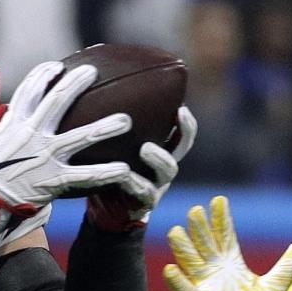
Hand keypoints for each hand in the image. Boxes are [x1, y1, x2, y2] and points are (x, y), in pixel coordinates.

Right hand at [0, 61, 149, 233]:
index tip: (58, 66)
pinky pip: (85, 175)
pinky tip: (125, 170)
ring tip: (126, 120)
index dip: (44, 74)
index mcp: (14, 123)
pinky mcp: (54, 179)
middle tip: (93, 72)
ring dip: (105, 127)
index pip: (30, 90)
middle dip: (77, 83)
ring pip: (81, 136)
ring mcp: (45, 156)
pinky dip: (106, 173)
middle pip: (58, 100)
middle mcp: (32, 133)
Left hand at [86, 105, 197, 231]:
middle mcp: (163, 166)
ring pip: (168, 170)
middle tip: (177, 115)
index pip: (181, 132)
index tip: (181, 107)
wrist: (105, 206)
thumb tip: (105, 84)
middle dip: (184, 131)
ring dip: (159, 157)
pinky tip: (122, 174)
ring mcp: (157, 185)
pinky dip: (134, 182)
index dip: (186, 122)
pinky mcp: (145, 203)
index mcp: (161, 150)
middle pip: (183, 147)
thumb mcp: (115, 145)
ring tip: (146, 148)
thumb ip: (116, 125)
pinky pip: (145, 193)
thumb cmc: (110, 168)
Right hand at [164, 196, 291, 290]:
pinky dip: (177, 281)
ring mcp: (203, 285)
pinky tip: (170, 269)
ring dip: (183, 248)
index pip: (225, 235)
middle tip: (196, 210)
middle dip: (200, 228)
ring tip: (177, 232)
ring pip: (190, 262)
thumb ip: (286, 266)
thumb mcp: (274, 287)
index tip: (219, 200)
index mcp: (231, 263)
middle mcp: (214, 270)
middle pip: (205, 244)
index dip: (221, 219)